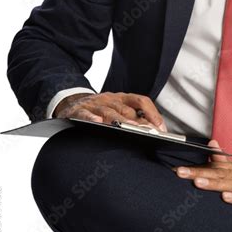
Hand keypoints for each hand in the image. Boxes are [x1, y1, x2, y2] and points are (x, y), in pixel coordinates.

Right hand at [53, 92, 167, 131]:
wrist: (70, 102)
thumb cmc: (99, 110)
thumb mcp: (117, 109)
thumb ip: (134, 118)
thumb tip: (155, 132)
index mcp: (122, 98)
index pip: (141, 101)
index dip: (152, 113)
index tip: (160, 128)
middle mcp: (110, 99)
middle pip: (127, 109)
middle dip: (138, 122)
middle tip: (148, 132)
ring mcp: (95, 104)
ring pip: (109, 111)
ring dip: (120, 120)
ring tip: (129, 128)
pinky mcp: (79, 111)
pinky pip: (85, 114)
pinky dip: (91, 118)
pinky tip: (97, 123)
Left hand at [171, 138, 231, 227]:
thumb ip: (225, 161)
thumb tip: (212, 143)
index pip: (215, 167)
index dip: (197, 167)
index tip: (180, 170)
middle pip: (221, 174)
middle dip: (200, 173)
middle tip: (183, 173)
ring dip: (215, 183)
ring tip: (199, 182)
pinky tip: (226, 198)